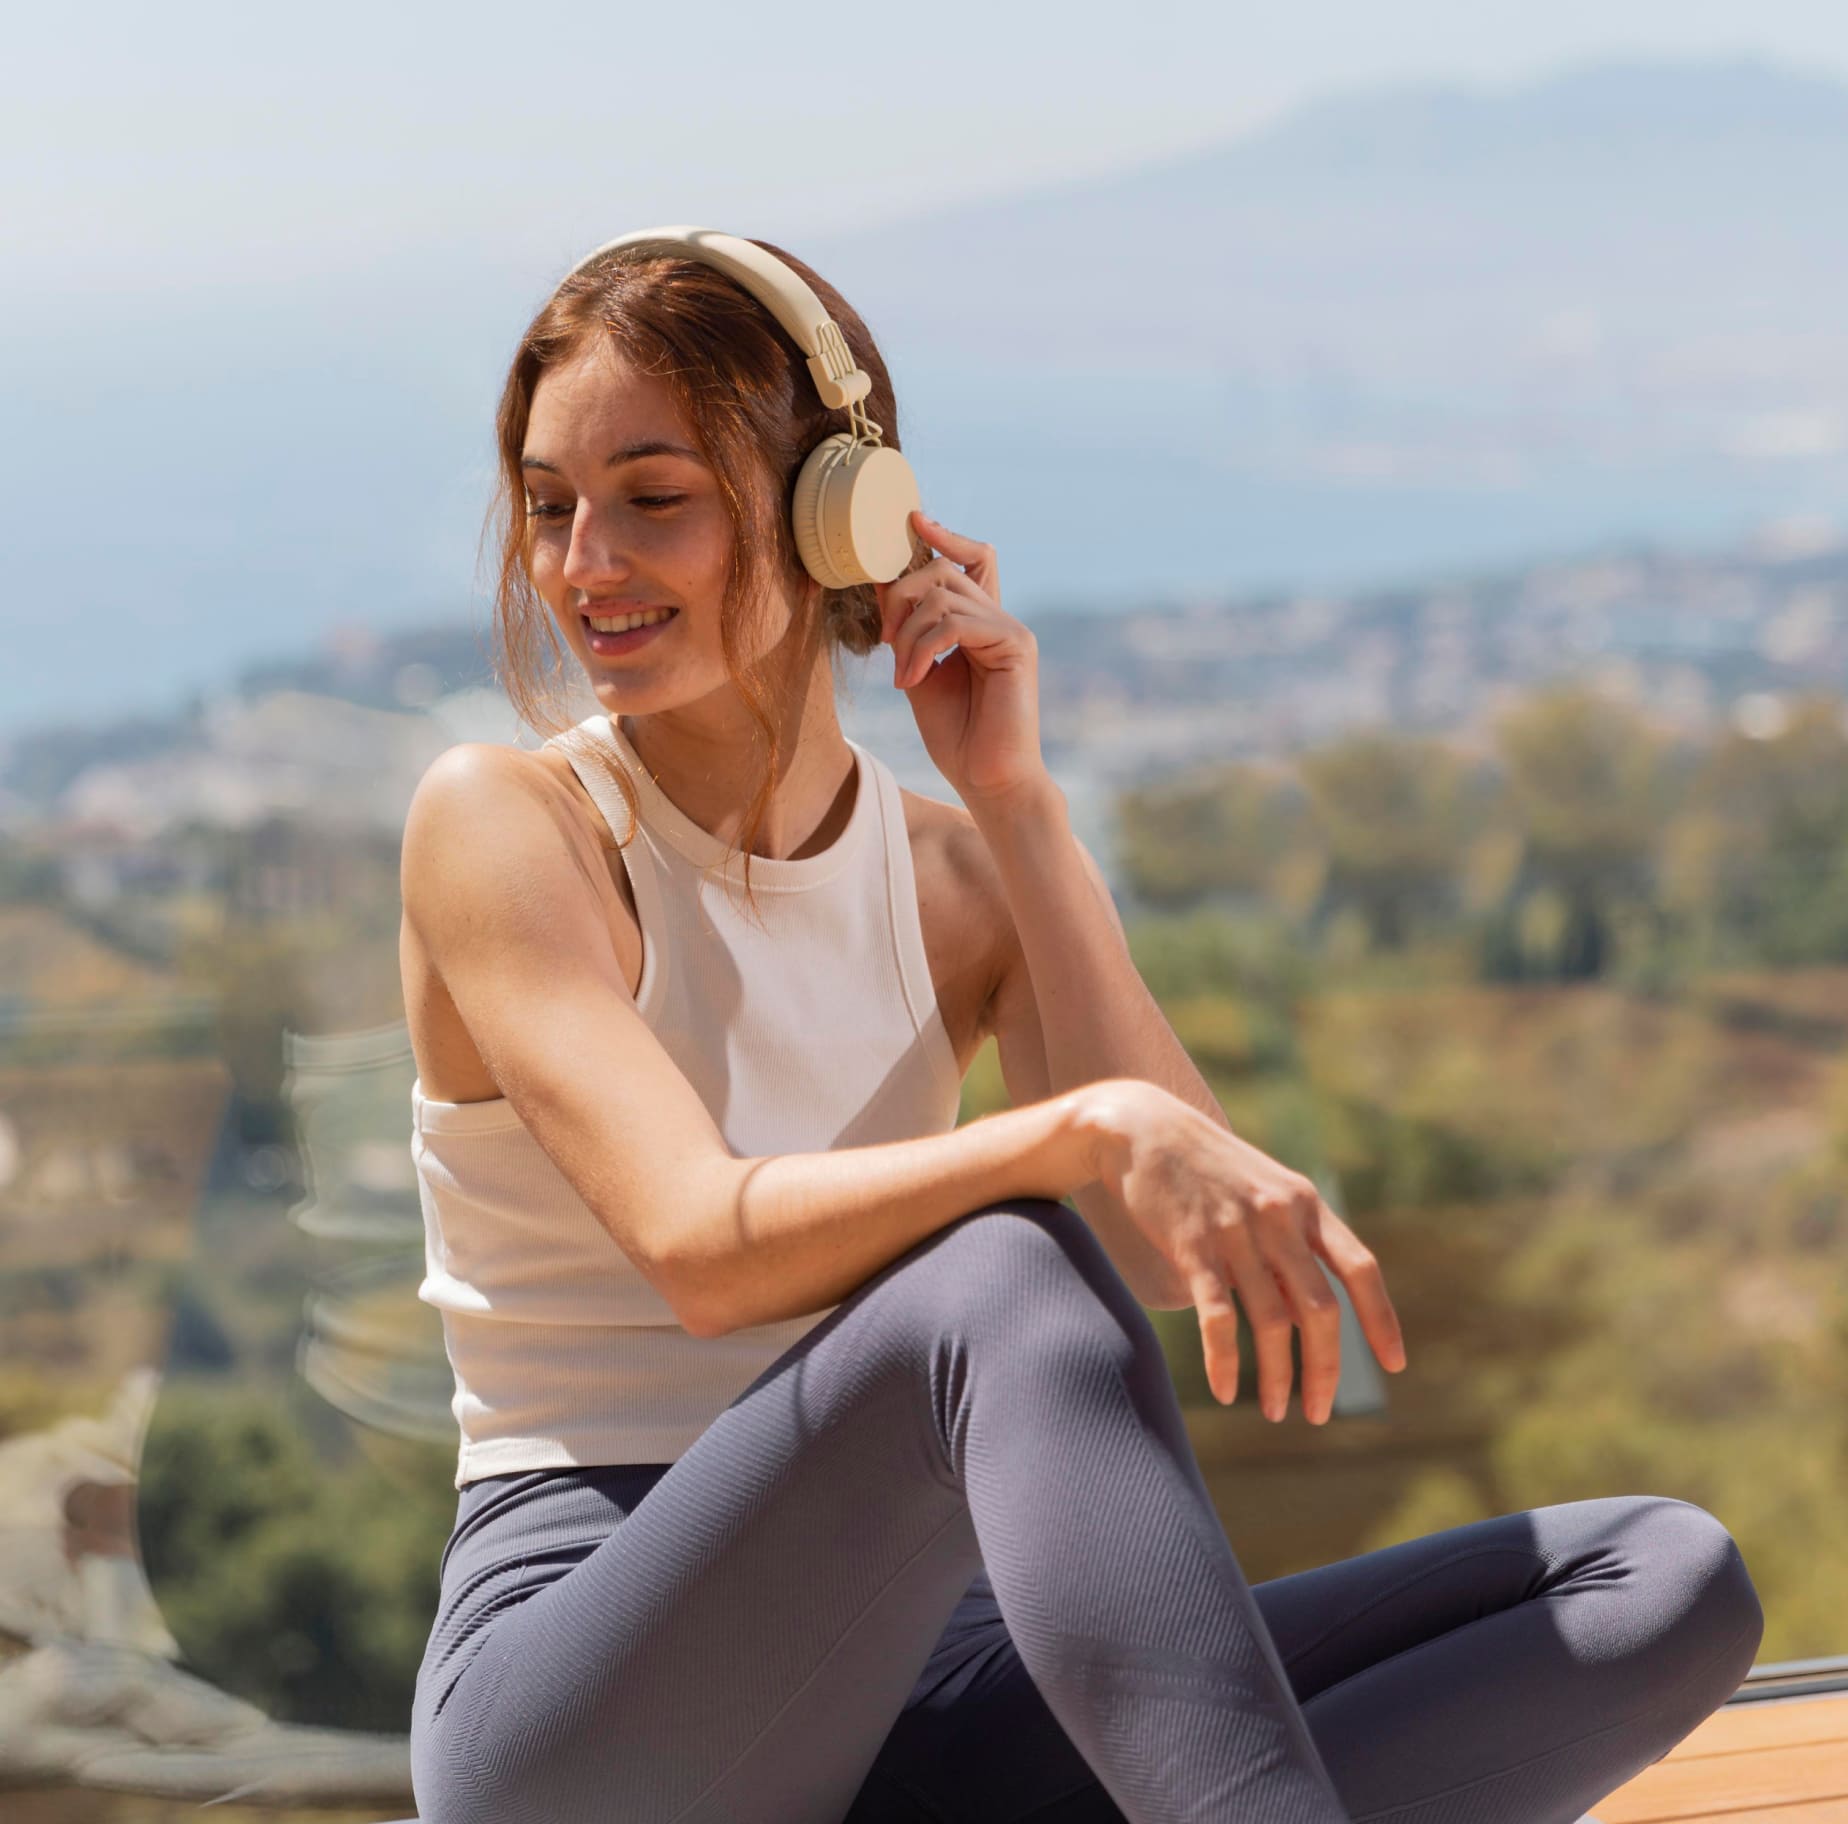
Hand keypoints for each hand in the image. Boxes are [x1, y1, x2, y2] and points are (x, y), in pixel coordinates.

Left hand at [874, 511, 1047, 807]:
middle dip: (900, 597)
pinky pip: (956, 622)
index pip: (972, 558)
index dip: (945, 534)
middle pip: (943, 570)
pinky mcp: (1016, 644)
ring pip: (943, 595)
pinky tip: (913, 680)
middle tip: (886, 643)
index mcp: (980, 623)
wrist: (987, 780)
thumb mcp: (917, 671)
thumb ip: (905, 631)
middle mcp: (999, 618)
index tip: (912, 521)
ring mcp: (1011, 629)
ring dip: (908, 635)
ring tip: (903, 676)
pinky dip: (924, 648)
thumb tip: (881, 583)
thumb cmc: (956, 735)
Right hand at [1087, 1081, 1407, 1424]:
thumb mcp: (1262, 1191)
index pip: (1361, 1268)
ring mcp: (1237, 1231)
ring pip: (1273, 1322)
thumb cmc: (1204, 1167)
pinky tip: (1225, 1391)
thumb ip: (1290, 1242)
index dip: (1381, 1320)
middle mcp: (1279, 1217)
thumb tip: (1311, 1312)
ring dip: (1278, 1377)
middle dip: (1326, 1369)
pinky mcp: (1193, 1246)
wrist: (1140, 1128)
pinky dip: (1225, 1362)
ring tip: (1276, 1412)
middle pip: (1322, 1310)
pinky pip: (1219, 1318)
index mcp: (1305, 1203)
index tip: (1394, 1366)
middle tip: (1320, 1413)